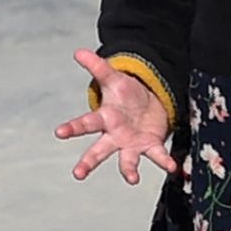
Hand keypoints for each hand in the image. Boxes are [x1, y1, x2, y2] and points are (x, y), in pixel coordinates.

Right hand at [55, 50, 177, 184]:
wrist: (148, 104)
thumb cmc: (126, 94)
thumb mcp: (113, 77)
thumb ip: (97, 66)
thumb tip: (79, 51)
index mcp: (104, 118)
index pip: (84, 123)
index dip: (71, 128)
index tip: (59, 132)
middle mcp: (115, 136)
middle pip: (99, 150)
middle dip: (88, 162)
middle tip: (78, 173)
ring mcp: (132, 144)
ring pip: (127, 160)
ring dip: (129, 170)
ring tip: (132, 179)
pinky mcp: (150, 146)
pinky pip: (157, 155)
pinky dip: (164, 161)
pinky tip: (171, 167)